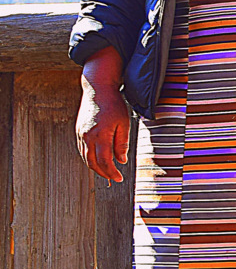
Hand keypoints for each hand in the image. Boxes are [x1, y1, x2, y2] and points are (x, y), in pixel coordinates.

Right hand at [75, 46, 129, 182]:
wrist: (97, 90)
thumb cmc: (114, 105)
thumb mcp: (124, 123)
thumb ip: (121, 143)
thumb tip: (122, 160)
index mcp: (100, 135)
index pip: (104, 161)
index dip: (111, 172)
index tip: (119, 178)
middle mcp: (87, 137)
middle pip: (92, 163)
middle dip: (103, 173)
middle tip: (113, 177)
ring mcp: (81, 134)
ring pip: (85, 158)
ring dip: (95, 167)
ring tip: (106, 171)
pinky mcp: (78, 131)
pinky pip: (82, 150)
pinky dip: (89, 158)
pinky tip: (97, 160)